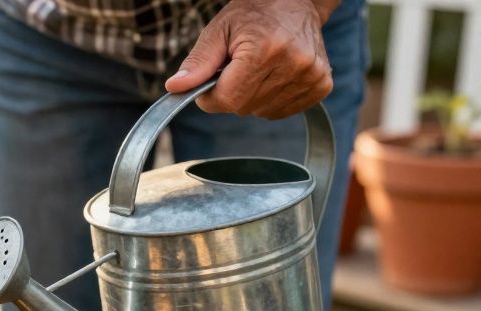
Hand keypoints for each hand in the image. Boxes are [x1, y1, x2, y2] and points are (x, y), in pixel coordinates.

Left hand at [166, 0, 336, 118]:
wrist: (296, 1)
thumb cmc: (252, 15)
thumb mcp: (218, 31)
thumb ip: (198, 62)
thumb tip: (175, 87)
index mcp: (265, 50)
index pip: (227, 99)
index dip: (211, 96)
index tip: (211, 80)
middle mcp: (294, 64)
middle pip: (243, 108)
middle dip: (232, 93)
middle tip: (237, 67)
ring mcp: (312, 76)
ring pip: (262, 112)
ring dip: (252, 97)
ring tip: (258, 68)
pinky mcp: (322, 85)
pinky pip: (282, 111)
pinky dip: (271, 100)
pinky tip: (274, 75)